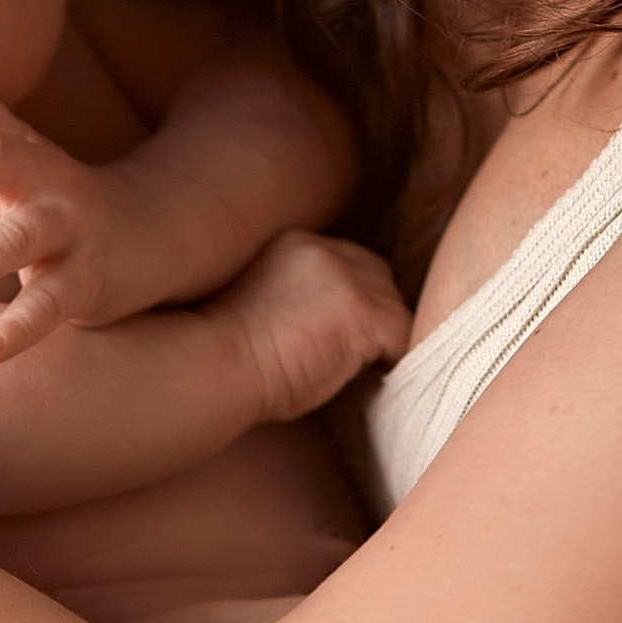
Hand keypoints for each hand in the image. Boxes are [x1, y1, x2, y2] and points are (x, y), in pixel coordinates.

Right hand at [212, 229, 411, 421]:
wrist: (218, 366)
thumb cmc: (231, 357)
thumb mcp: (265, 305)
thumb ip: (304, 298)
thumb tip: (341, 328)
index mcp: (294, 244)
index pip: (348, 262)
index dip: (352, 300)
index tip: (342, 331)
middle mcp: (322, 250)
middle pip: (377, 276)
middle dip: (373, 312)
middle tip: (359, 351)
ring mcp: (345, 277)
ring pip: (393, 305)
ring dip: (381, 336)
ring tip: (362, 368)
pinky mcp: (363, 310)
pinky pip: (403, 336)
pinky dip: (393, 359)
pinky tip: (372, 378)